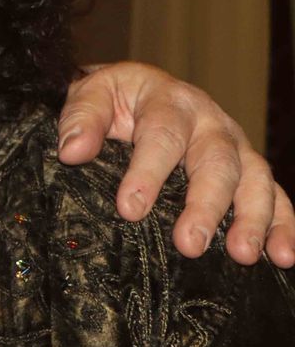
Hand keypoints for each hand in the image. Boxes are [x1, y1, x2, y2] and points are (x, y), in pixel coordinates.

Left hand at [57, 62, 294, 265]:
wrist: (134, 91)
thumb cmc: (112, 99)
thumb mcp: (90, 95)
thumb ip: (81, 119)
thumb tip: (72, 151)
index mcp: (169, 101)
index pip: (162, 136)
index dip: (148, 173)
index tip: (130, 209)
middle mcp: (209, 122)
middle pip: (216, 162)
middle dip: (205, 205)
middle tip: (189, 244)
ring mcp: (234, 145)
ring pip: (253, 179)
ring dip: (252, 218)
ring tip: (243, 255)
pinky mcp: (248, 167)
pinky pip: (275, 194)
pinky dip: (283, 224)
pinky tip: (283, 256)